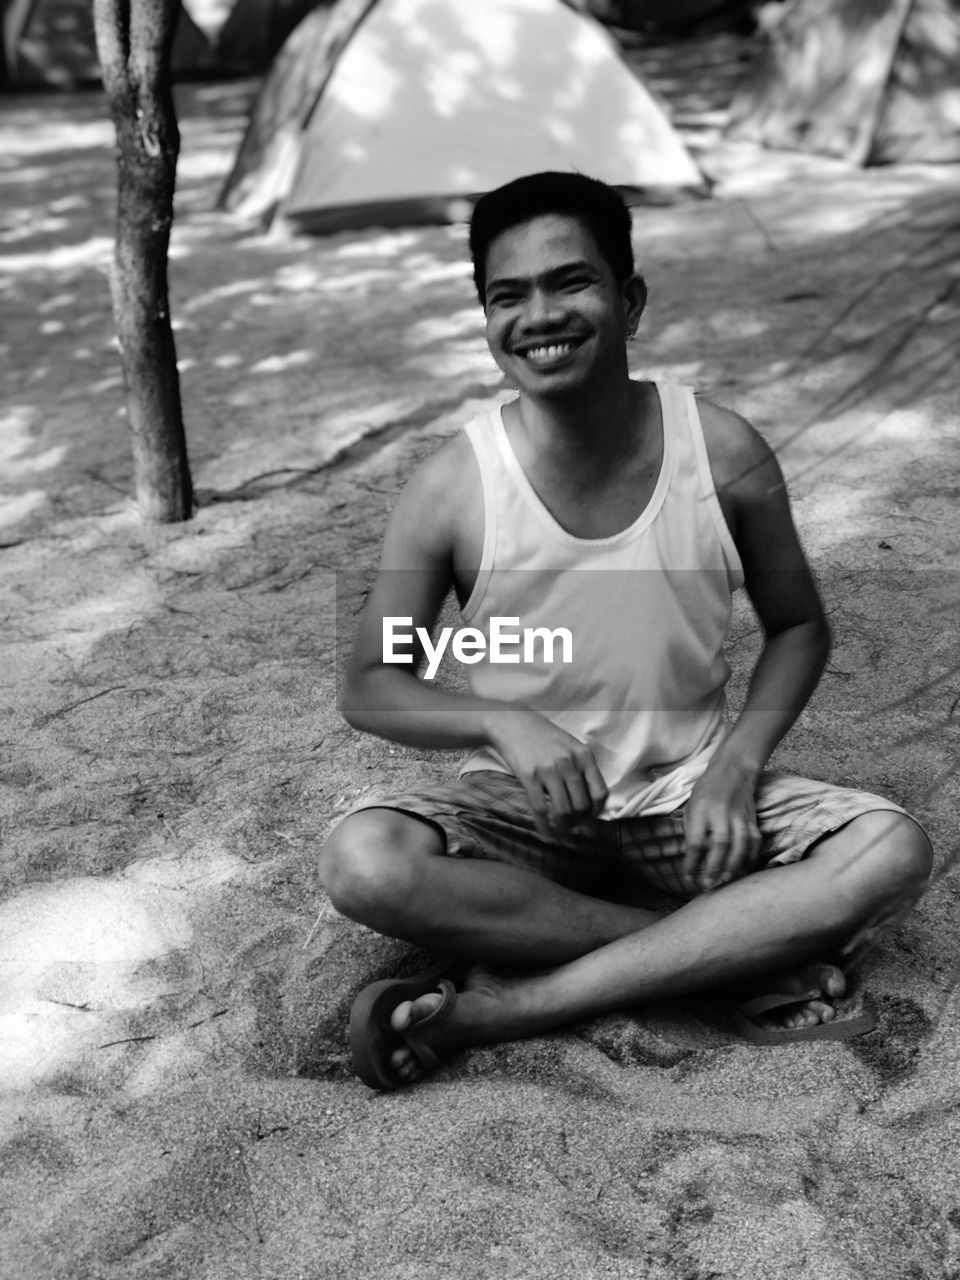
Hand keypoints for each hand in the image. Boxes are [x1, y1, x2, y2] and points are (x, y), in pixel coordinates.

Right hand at [486, 707, 607, 836]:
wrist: (514, 723)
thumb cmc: (544, 737)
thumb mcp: (571, 746)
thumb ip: (582, 768)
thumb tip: (591, 801)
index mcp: (584, 756)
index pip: (600, 793)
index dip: (596, 811)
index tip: (590, 818)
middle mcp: (569, 763)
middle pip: (582, 806)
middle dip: (578, 822)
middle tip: (572, 826)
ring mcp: (549, 770)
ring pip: (563, 811)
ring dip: (563, 826)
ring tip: (560, 829)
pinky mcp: (530, 776)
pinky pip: (540, 808)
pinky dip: (544, 825)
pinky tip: (545, 830)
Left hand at [682, 760, 761, 892]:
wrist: (733, 772)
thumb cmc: (706, 793)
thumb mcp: (691, 808)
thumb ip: (692, 832)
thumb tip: (694, 861)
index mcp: (701, 810)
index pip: (695, 841)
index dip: (692, 863)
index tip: (688, 878)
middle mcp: (721, 813)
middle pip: (720, 844)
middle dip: (714, 868)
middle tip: (707, 886)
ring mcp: (740, 817)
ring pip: (740, 845)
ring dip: (733, 866)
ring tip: (724, 881)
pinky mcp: (752, 820)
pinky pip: (754, 843)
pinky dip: (749, 859)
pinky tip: (742, 871)